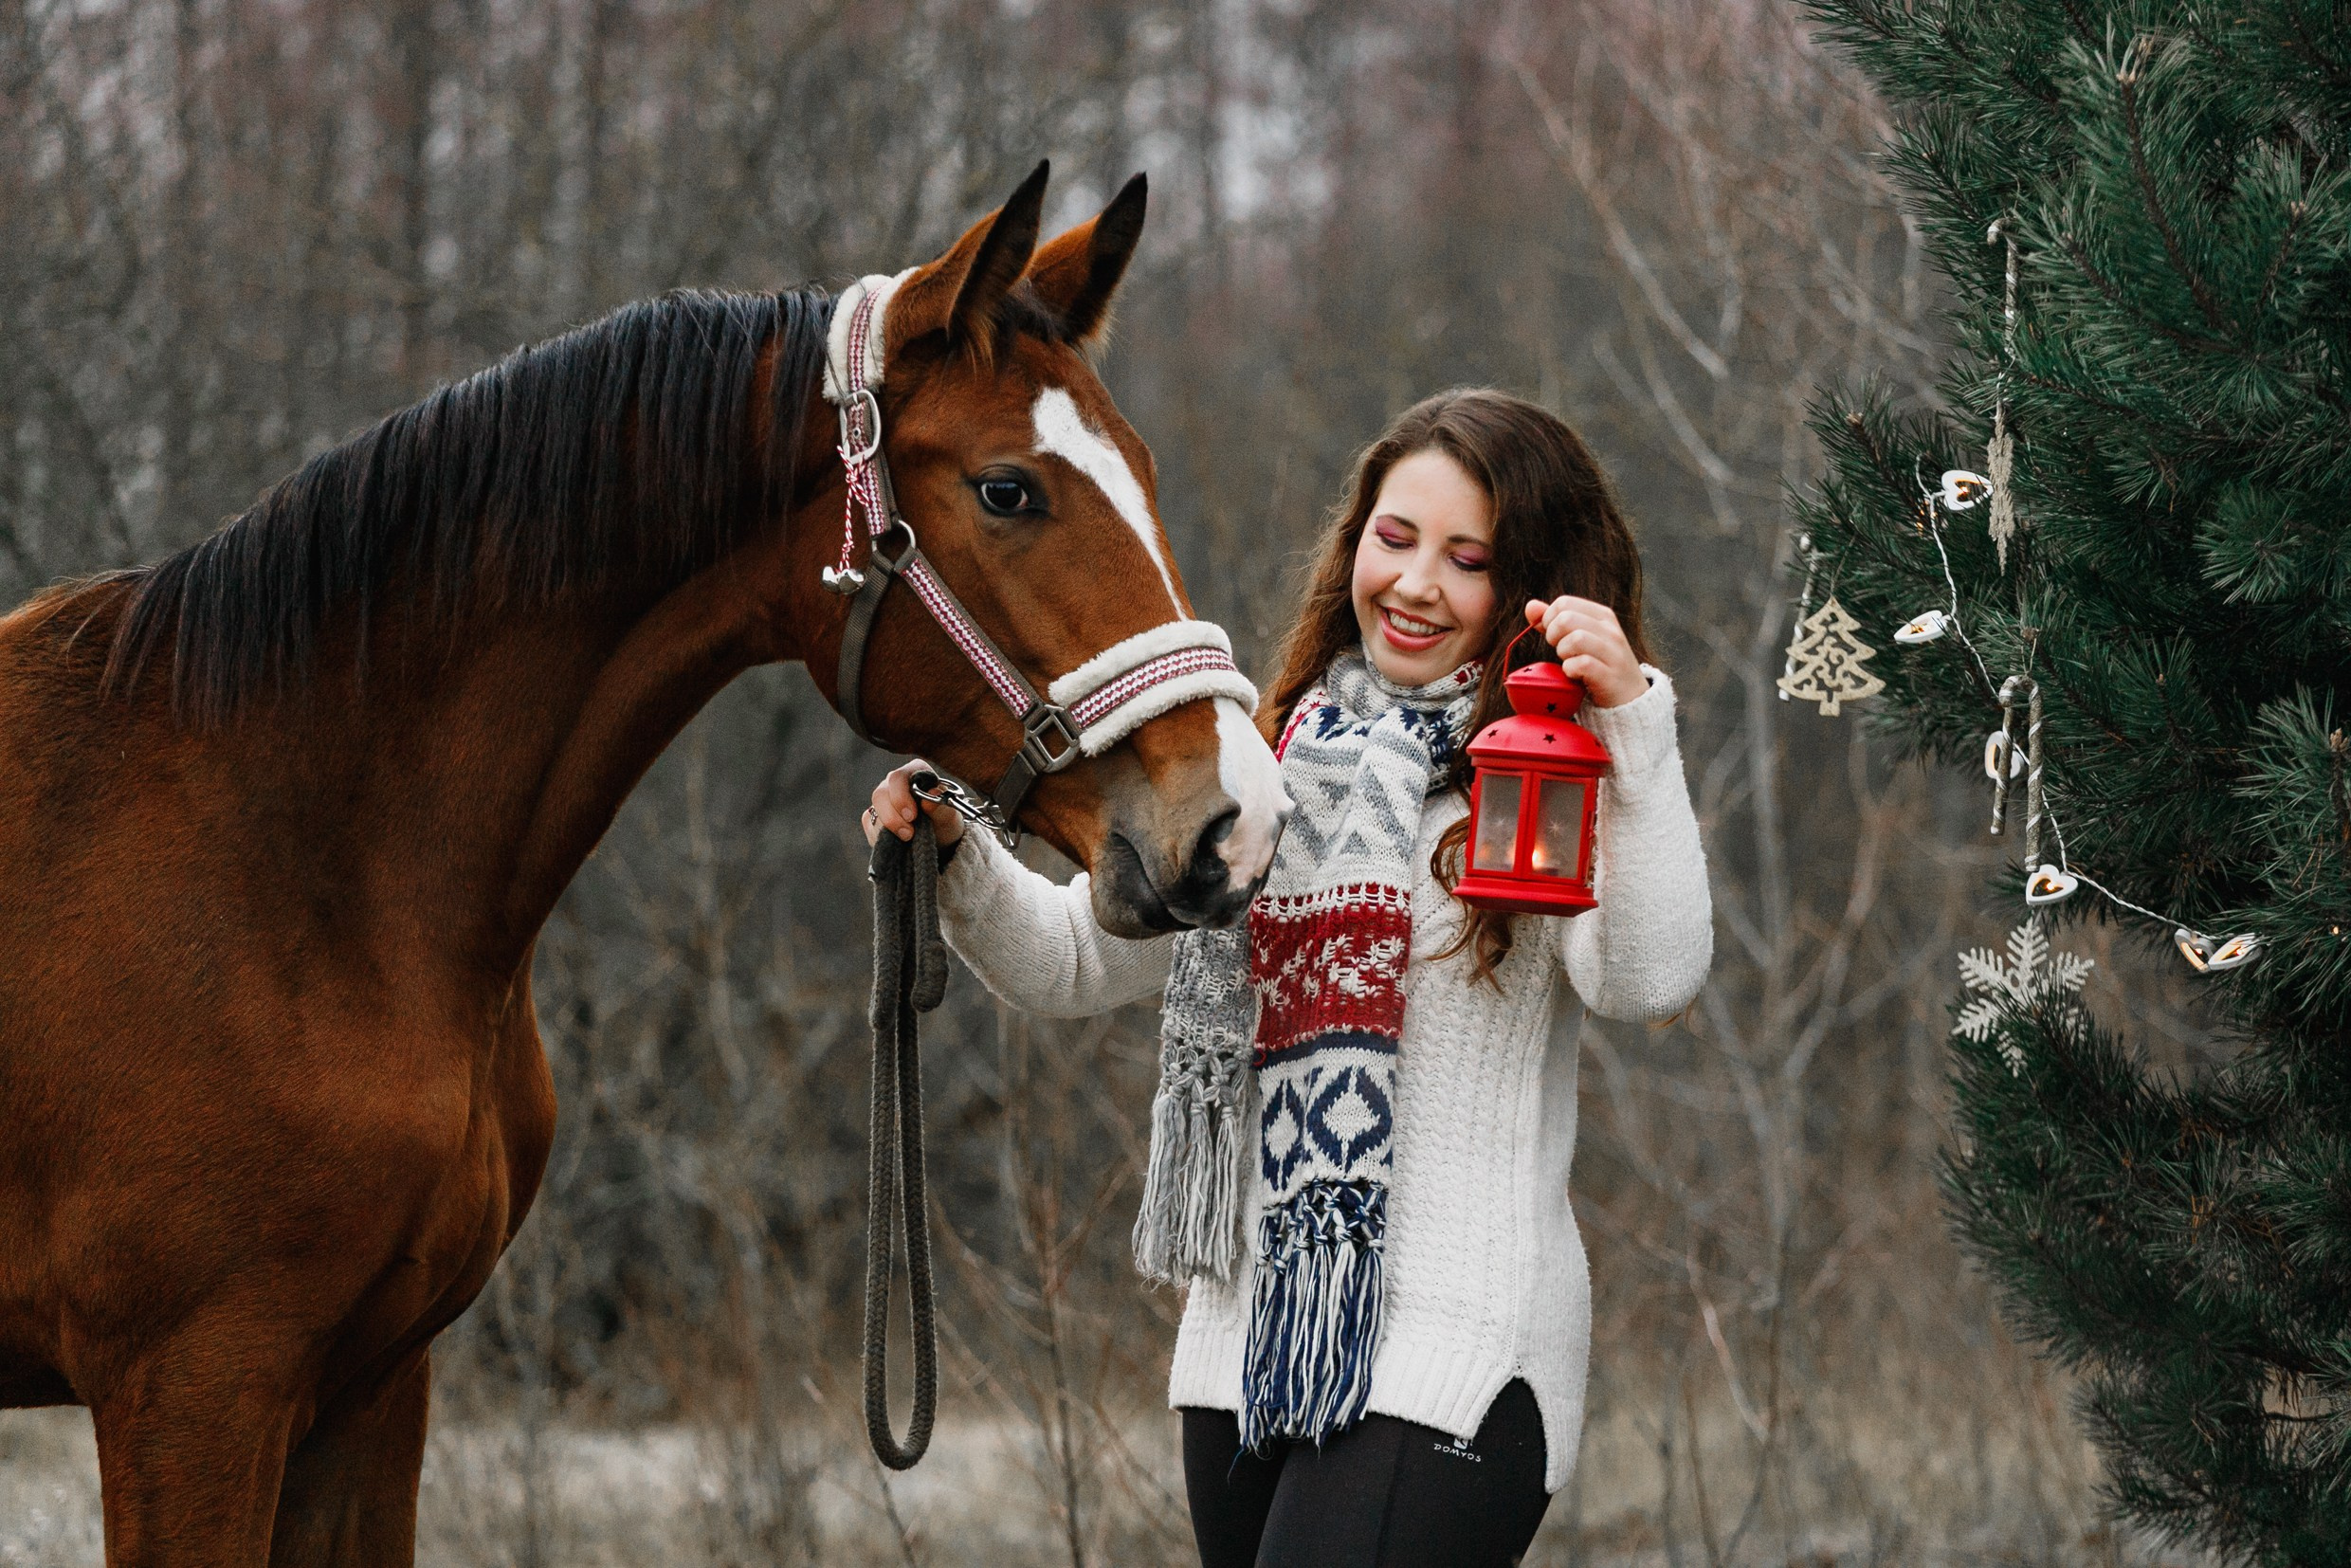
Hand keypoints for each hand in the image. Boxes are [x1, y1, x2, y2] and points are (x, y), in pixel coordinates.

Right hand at [863, 760, 965, 848]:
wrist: (940, 841)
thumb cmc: (944, 821)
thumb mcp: (948, 816)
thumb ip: (940, 805)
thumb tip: (932, 792)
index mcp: (915, 772)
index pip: (898, 778)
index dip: (901, 797)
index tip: (912, 817)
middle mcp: (895, 783)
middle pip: (880, 794)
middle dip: (892, 817)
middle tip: (909, 834)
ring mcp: (883, 799)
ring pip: (873, 811)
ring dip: (888, 829)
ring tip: (908, 839)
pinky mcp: (874, 817)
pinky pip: (870, 826)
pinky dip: (881, 837)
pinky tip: (898, 843)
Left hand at [1525, 596, 1645, 707]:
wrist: (1630, 697)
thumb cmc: (1599, 665)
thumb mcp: (1581, 639)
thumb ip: (1555, 622)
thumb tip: (1530, 606)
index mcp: (1602, 616)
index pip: (1564, 603)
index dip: (1549, 619)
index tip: (1554, 637)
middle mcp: (1610, 630)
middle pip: (1566, 619)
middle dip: (1553, 636)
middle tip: (1560, 650)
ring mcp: (1613, 653)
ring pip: (1575, 639)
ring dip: (1563, 653)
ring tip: (1569, 661)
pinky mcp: (1610, 675)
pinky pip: (1582, 664)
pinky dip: (1571, 670)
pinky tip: (1575, 675)